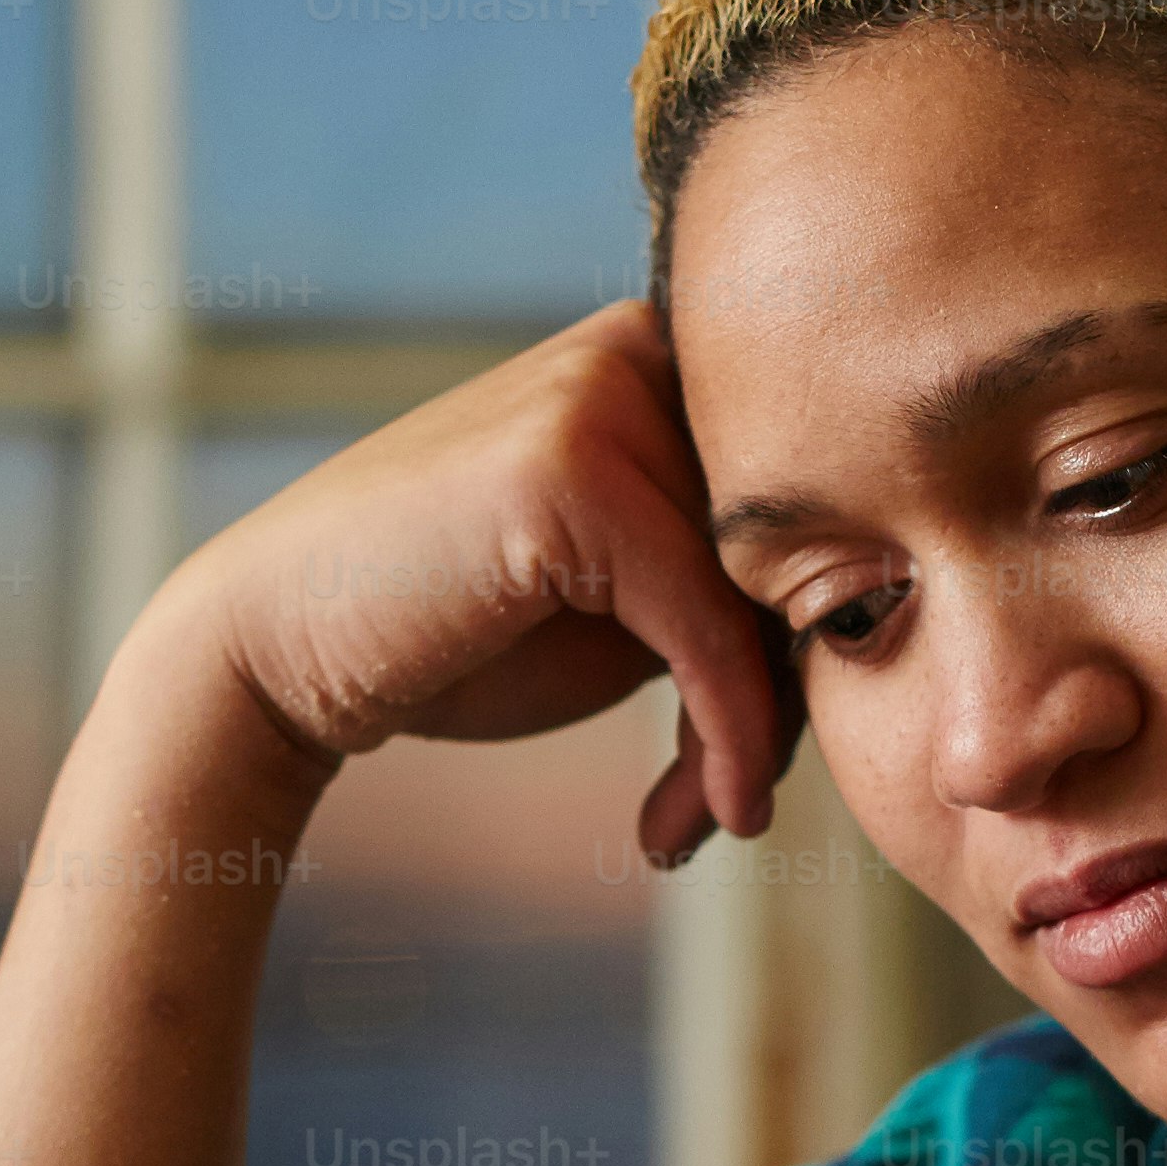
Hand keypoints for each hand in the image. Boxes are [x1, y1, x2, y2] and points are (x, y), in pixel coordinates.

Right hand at [159, 300, 792, 867]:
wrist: (279, 653)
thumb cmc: (452, 637)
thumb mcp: (625, 601)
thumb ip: (731, 580)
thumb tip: (887, 627)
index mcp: (662, 352)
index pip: (799, 503)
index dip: (793, 646)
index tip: (747, 765)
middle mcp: (640, 345)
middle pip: (794, 543)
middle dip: (774, 696)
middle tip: (718, 805)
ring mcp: (603, 394)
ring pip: (760, 590)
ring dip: (746, 735)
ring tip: (687, 820)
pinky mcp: (574, 469)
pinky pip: (707, 623)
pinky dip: (723, 732)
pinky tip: (700, 814)